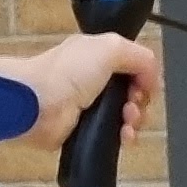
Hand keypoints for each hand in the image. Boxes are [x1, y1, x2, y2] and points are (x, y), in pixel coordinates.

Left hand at [3, 26, 162, 146]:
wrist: (35, 105)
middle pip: (134, 92)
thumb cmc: (69, 72)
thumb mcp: (110, 48)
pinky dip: (124, 137)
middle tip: (132, 106)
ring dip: (135, 120)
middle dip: (141, 101)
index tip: (145, 86)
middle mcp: (95, 79)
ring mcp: (91, 106)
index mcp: (99, 55)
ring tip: (127, 123)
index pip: (134, 65)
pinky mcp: (86, 131)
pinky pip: (114, 135)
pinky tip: (124, 137)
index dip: (145, 76)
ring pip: (127, 116)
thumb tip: (152, 78)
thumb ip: (140, 56)